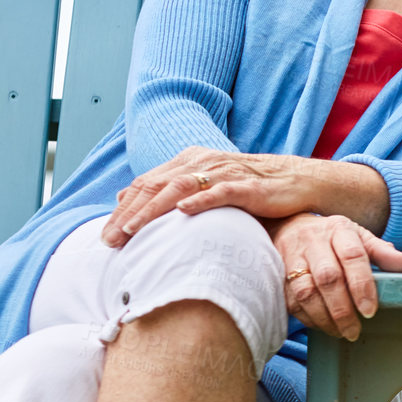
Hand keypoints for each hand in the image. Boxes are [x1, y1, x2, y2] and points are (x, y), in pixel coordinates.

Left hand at [101, 147, 325, 246]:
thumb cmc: (248, 190)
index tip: (106, 237)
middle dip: (129, 215)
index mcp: (188, 161)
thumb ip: (170, 191)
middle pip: (155, 186)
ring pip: (179, 189)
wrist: (295, 181)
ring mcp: (223, 173)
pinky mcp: (245, 186)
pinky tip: (183, 212)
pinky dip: (199, 201)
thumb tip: (128, 199)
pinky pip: (219, 192)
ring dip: (153, 211)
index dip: (123, 210)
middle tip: (110, 241)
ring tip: (134, 230)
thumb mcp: (205, 187)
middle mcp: (201, 162)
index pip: (145, 184)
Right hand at [272, 213, 401, 340]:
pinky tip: (322, 326)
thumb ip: (382, 252)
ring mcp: (292, 257)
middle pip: (328, 277)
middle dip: (343, 308)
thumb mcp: (359, 236)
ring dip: (324, 317)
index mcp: (339, 230)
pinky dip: (307, 318)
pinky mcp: (277, 274)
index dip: (362, 285)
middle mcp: (313, 241)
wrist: (287, 225)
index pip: (353, 256)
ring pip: (306, 292)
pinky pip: (290, 300)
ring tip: (341, 332)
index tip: (370, 311)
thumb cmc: (331, 236)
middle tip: (355, 330)